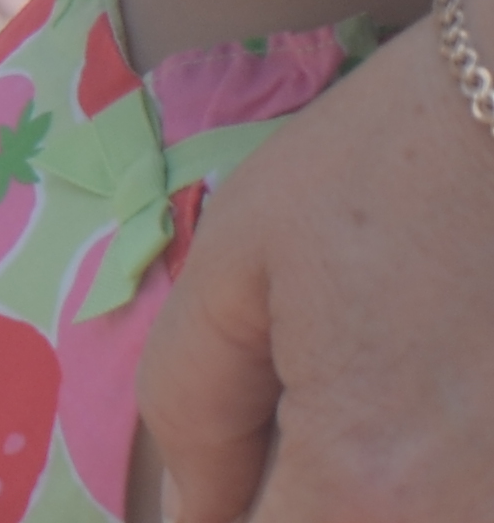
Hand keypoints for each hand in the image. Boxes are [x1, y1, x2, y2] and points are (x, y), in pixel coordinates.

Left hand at [141, 6, 493, 519]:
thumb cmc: (387, 164)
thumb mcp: (241, 266)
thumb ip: (194, 406)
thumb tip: (187, 513)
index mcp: (368, 482)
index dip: (217, 520)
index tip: (223, 473)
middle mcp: (468, 517)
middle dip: (287, 496)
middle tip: (277, 421)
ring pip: (403, 518)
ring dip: (359, 487)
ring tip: (359, 370)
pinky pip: (460, 495)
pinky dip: (420, 477)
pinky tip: (408, 387)